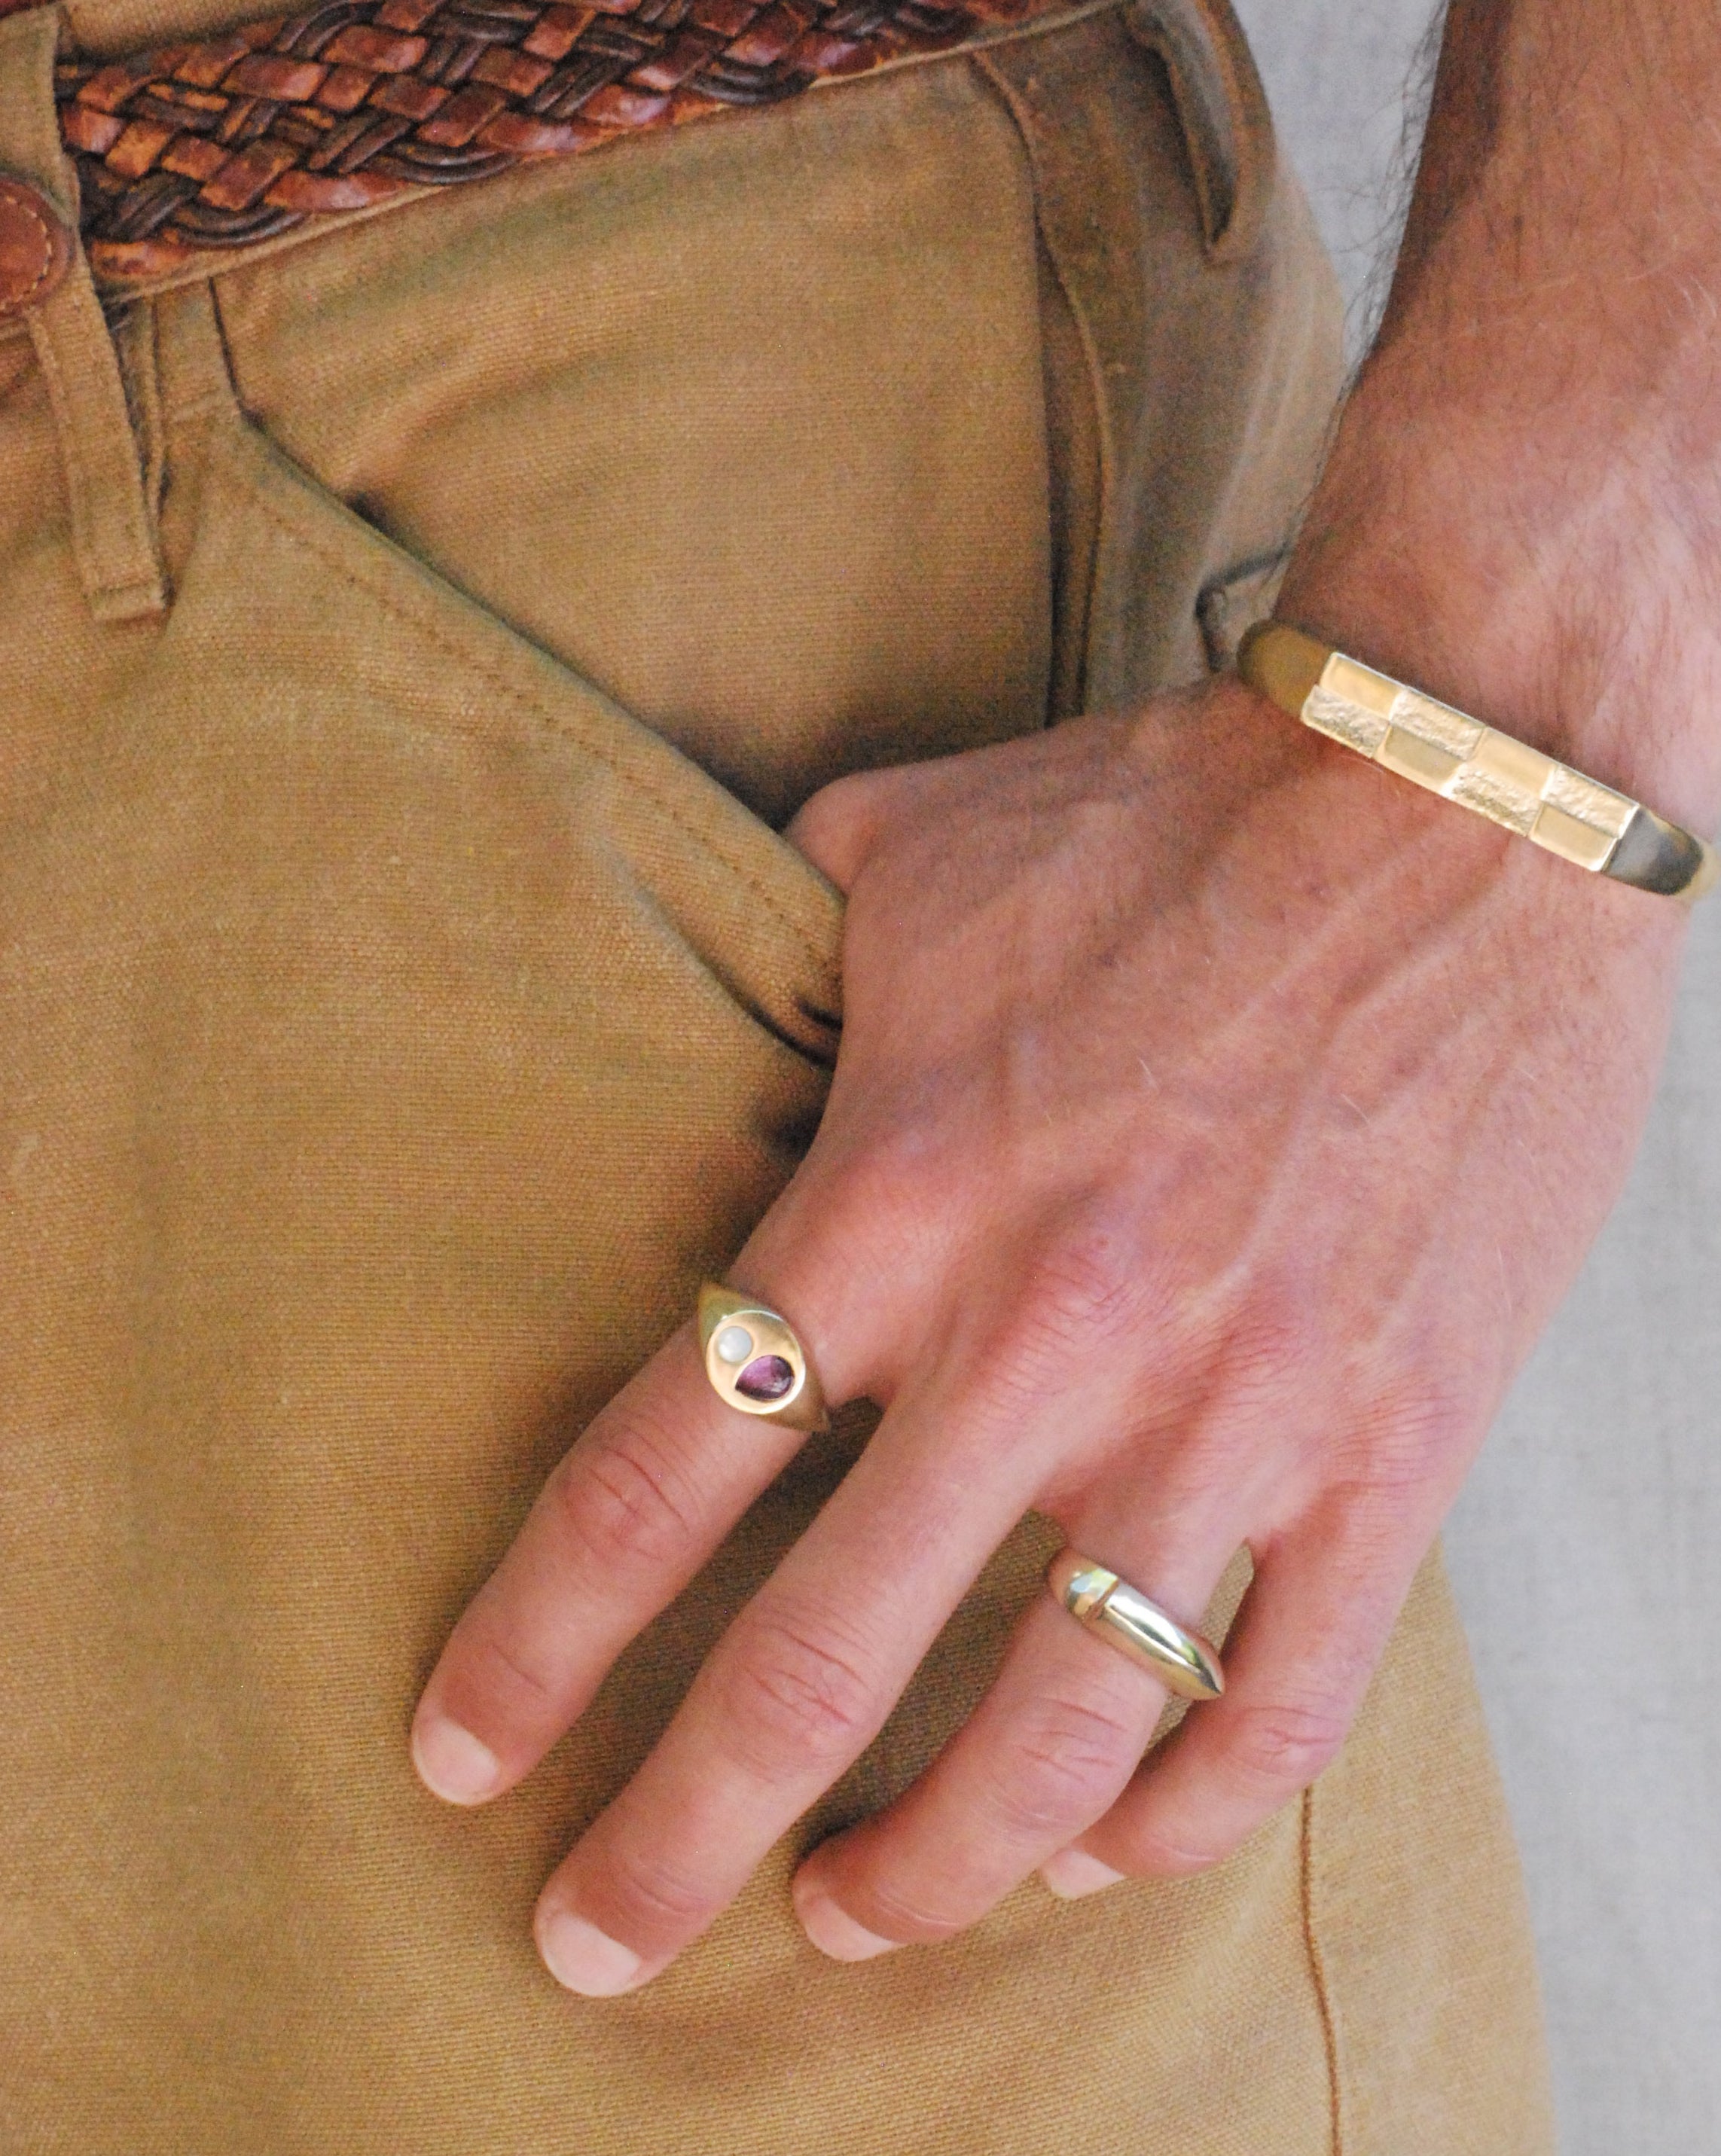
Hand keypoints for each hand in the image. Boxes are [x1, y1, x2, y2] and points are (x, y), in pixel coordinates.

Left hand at [409, 676, 1683, 1993]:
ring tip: (842, 1924)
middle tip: (587, 1939)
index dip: (535, 1648)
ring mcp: (1233, 1413)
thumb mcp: (913, 848)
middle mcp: (1049, 1340)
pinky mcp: (1391, 1444)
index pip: (658, 1483)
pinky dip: (1173, 1817)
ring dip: (928, 1877)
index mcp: (900, 1199)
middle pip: (814, 1669)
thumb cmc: (1166, 819)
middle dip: (672, 1839)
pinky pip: (1277, 1702)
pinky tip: (1093, 1854)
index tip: (460, 1754)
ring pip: (1052, 1741)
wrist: (1455, 804)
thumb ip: (777, 949)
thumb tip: (697, 976)